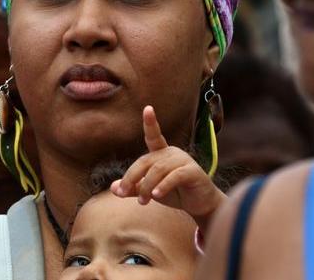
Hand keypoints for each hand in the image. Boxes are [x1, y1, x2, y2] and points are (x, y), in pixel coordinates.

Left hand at [112, 106, 226, 230]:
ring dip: (146, 186)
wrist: (200, 205)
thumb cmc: (175, 193)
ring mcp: (184, 160)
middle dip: (132, 177)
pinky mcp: (193, 172)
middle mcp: (172, 153)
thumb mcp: (151, 191)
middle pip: (146, 161)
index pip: (154, 136)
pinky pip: (175, 176)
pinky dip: (163, 186)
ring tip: (142, 201)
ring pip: (158, 169)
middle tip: (122, 193)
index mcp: (162, 153)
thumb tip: (112, 188)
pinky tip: (156, 196)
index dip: (150, 123)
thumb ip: (134, 188)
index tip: (148, 108)